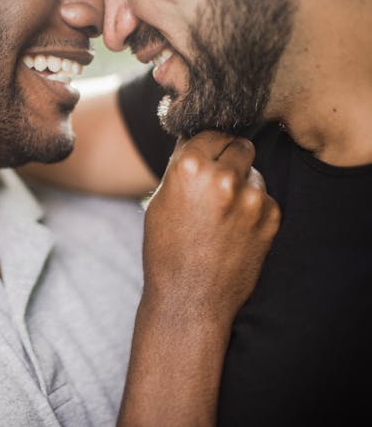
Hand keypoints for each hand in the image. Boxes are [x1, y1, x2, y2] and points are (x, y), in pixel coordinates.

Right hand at [118, 131, 280, 426]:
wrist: (190, 299)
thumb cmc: (166, 251)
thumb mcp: (160, 201)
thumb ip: (181, 168)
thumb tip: (197, 139)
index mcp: (189, 167)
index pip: (208, 132)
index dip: (206, 144)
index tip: (205, 153)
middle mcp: (223, 177)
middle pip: (238, 145)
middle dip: (229, 157)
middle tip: (217, 179)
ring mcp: (251, 198)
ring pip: (254, 172)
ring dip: (242, 183)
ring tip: (222, 214)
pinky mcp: (271, 217)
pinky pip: (265, 198)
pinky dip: (253, 208)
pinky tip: (234, 230)